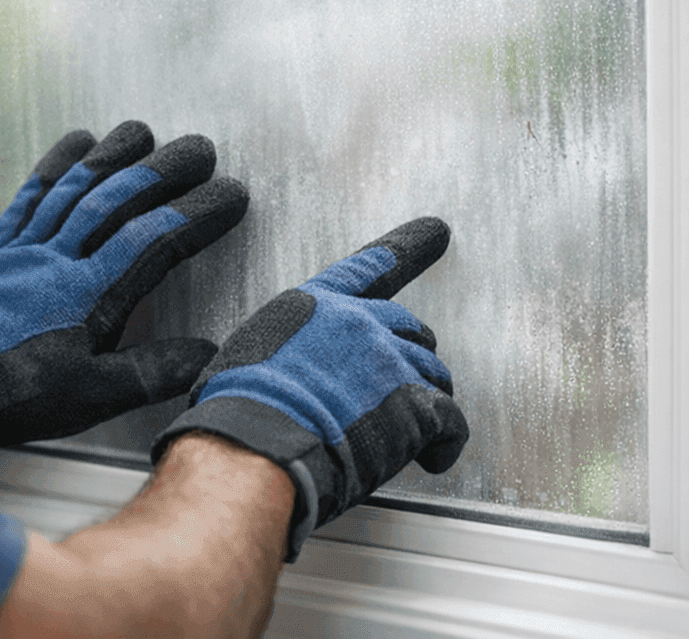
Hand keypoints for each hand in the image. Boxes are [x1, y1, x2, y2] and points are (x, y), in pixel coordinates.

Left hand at [0, 121, 248, 455]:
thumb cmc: (18, 395)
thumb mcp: (93, 396)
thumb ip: (152, 370)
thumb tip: (208, 353)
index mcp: (91, 295)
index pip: (154, 240)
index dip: (196, 213)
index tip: (231, 194)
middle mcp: (61, 260)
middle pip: (118, 200)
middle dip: (164, 170)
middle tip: (200, 148)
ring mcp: (28, 249)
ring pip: (76, 188)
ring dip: (113, 155)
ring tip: (143, 131)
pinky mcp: (1, 249)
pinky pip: (30, 196)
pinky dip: (55, 165)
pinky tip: (75, 143)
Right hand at [150, 218, 468, 561]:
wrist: (258, 440)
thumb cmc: (239, 409)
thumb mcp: (245, 356)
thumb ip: (278, 351)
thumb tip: (261, 371)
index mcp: (315, 307)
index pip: (367, 269)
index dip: (405, 248)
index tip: (435, 231)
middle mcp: (358, 323)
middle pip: (408, 328)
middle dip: (412, 352)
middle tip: (408, 379)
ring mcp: (389, 361)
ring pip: (432, 373)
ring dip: (428, 398)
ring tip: (418, 427)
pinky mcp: (413, 406)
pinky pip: (449, 421)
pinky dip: (445, 442)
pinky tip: (434, 458)